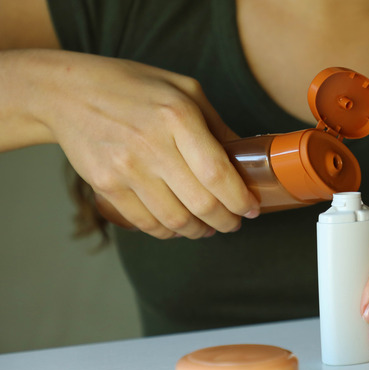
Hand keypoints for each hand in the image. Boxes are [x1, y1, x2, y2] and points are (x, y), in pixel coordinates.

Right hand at [24, 50, 259, 238]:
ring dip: (198, 231)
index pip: (218, 173)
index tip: (251, 209)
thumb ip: (217, 125)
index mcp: (177, 116)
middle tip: (233, 223)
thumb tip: (248, 160)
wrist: (67, 93)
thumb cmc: (134, 88)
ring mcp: (125, 168)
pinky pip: (146, 223)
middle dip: (226, 221)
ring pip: (175, 220)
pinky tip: (178, 225)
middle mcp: (151, 144)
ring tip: (207, 227)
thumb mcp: (184, 89)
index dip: (240, 199)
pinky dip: (168, 232)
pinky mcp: (105, 185)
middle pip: (201, 203)